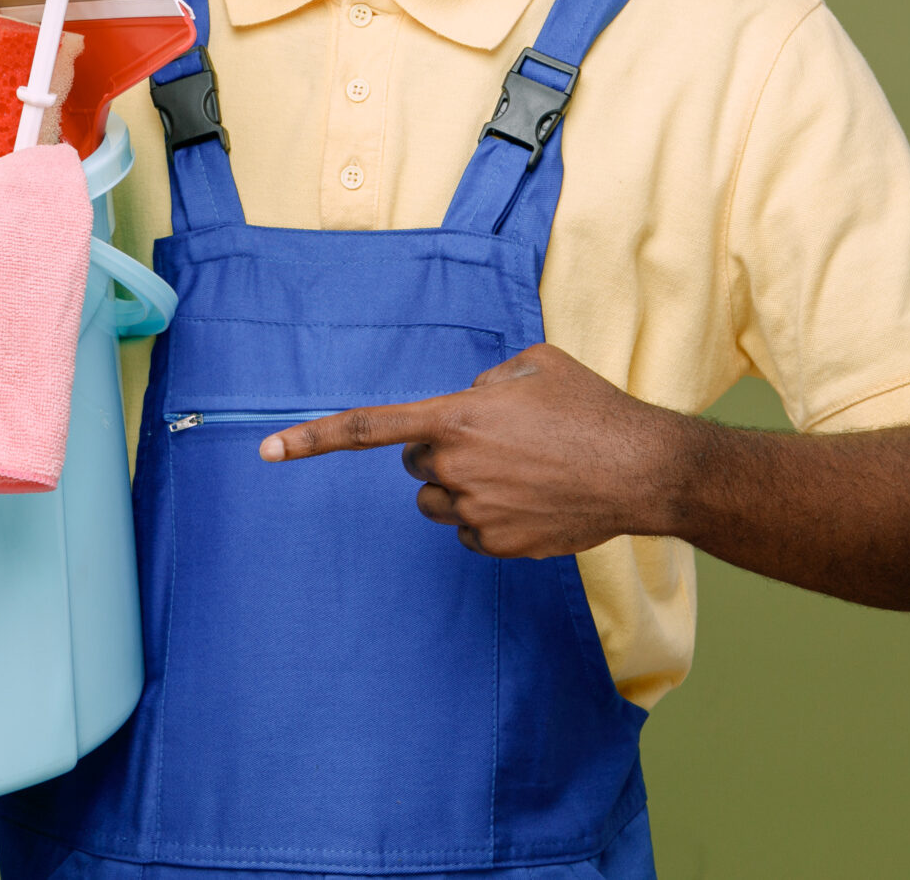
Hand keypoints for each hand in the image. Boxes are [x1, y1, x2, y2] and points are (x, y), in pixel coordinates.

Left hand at [259, 343, 685, 559]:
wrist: (642, 470)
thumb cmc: (592, 408)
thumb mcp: (535, 365)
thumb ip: (486, 380)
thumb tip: (470, 402)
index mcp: (456, 417)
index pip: (368, 428)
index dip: (312, 438)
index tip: (266, 452)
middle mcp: (455, 467)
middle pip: (416, 465)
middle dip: (442, 453)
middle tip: (496, 444)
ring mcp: (475, 512)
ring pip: (439, 502)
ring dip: (464, 488)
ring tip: (521, 473)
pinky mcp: (498, 545)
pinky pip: (470, 533)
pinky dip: (491, 520)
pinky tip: (532, 502)